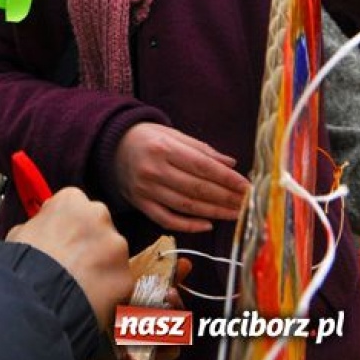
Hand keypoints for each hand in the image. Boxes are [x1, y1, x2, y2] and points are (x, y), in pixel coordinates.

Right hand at [6, 187, 132, 329]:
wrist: (37, 298)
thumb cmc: (25, 264)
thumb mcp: (21, 232)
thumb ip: (39, 225)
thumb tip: (40, 232)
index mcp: (72, 200)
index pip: (76, 207)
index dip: (68, 226)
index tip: (63, 240)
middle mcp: (99, 215)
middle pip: (99, 227)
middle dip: (89, 244)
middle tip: (72, 265)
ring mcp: (116, 245)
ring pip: (112, 256)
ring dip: (101, 268)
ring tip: (79, 287)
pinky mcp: (125, 276)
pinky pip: (118, 283)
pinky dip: (108, 292)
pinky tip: (89, 300)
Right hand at [114, 123, 248, 231]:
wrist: (112, 147)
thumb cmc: (147, 137)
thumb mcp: (172, 134)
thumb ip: (202, 149)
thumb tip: (231, 164)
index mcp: (164, 148)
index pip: (202, 166)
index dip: (226, 178)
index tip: (246, 186)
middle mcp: (154, 170)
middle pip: (197, 188)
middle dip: (225, 197)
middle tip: (247, 203)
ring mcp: (146, 190)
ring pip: (186, 206)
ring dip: (214, 212)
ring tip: (235, 214)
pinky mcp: (141, 204)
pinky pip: (167, 219)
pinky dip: (188, 225)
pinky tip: (207, 224)